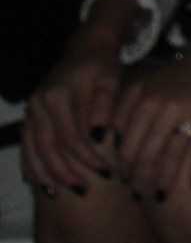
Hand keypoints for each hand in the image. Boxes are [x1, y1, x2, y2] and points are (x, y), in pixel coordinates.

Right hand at [23, 23, 123, 197]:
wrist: (85, 50)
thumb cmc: (103, 67)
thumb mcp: (110, 81)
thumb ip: (104, 107)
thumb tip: (98, 137)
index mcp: (58, 96)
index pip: (70, 137)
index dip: (87, 158)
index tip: (107, 171)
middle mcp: (39, 104)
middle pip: (48, 147)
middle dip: (64, 171)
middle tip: (83, 189)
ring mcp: (32, 110)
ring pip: (33, 148)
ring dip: (45, 172)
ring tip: (59, 193)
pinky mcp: (31, 114)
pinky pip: (27, 144)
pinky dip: (31, 163)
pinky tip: (37, 182)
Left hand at [109, 31, 190, 200]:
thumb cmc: (175, 76)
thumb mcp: (143, 86)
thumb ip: (123, 110)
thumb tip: (110, 140)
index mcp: (143, 102)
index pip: (127, 144)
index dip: (124, 166)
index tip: (125, 181)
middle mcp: (163, 108)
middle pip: (147, 153)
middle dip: (140, 178)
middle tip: (140, 194)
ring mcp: (189, 112)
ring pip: (172, 154)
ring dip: (164, 179)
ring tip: (160, 196)